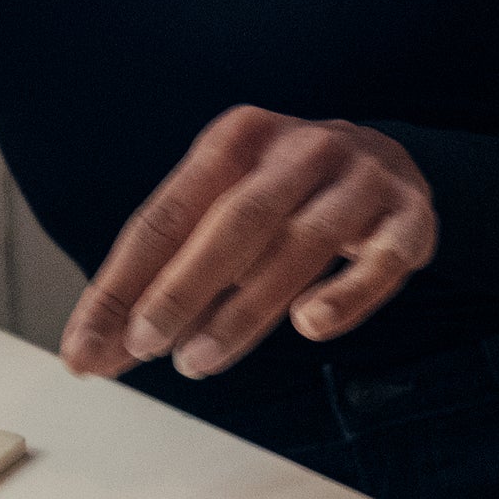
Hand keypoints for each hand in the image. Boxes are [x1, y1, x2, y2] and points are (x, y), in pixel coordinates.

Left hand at [60, 107, 438, 381]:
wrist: (387, 161)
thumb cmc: (281, 199)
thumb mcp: (219, 216)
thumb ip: (160, 281)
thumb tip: (90, 352)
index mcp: (237, 139)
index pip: (168, 214)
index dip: (124, 281)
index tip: (90, 343)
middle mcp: (299, 149)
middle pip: (236, 219)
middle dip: (183, 286)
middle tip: (144, 345)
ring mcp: (360, 180)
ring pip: (300, 244)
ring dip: (246, 309)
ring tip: (199, 360)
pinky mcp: (409, 218)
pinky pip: (380, 261)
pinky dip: (346, 295)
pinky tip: (309, 326)